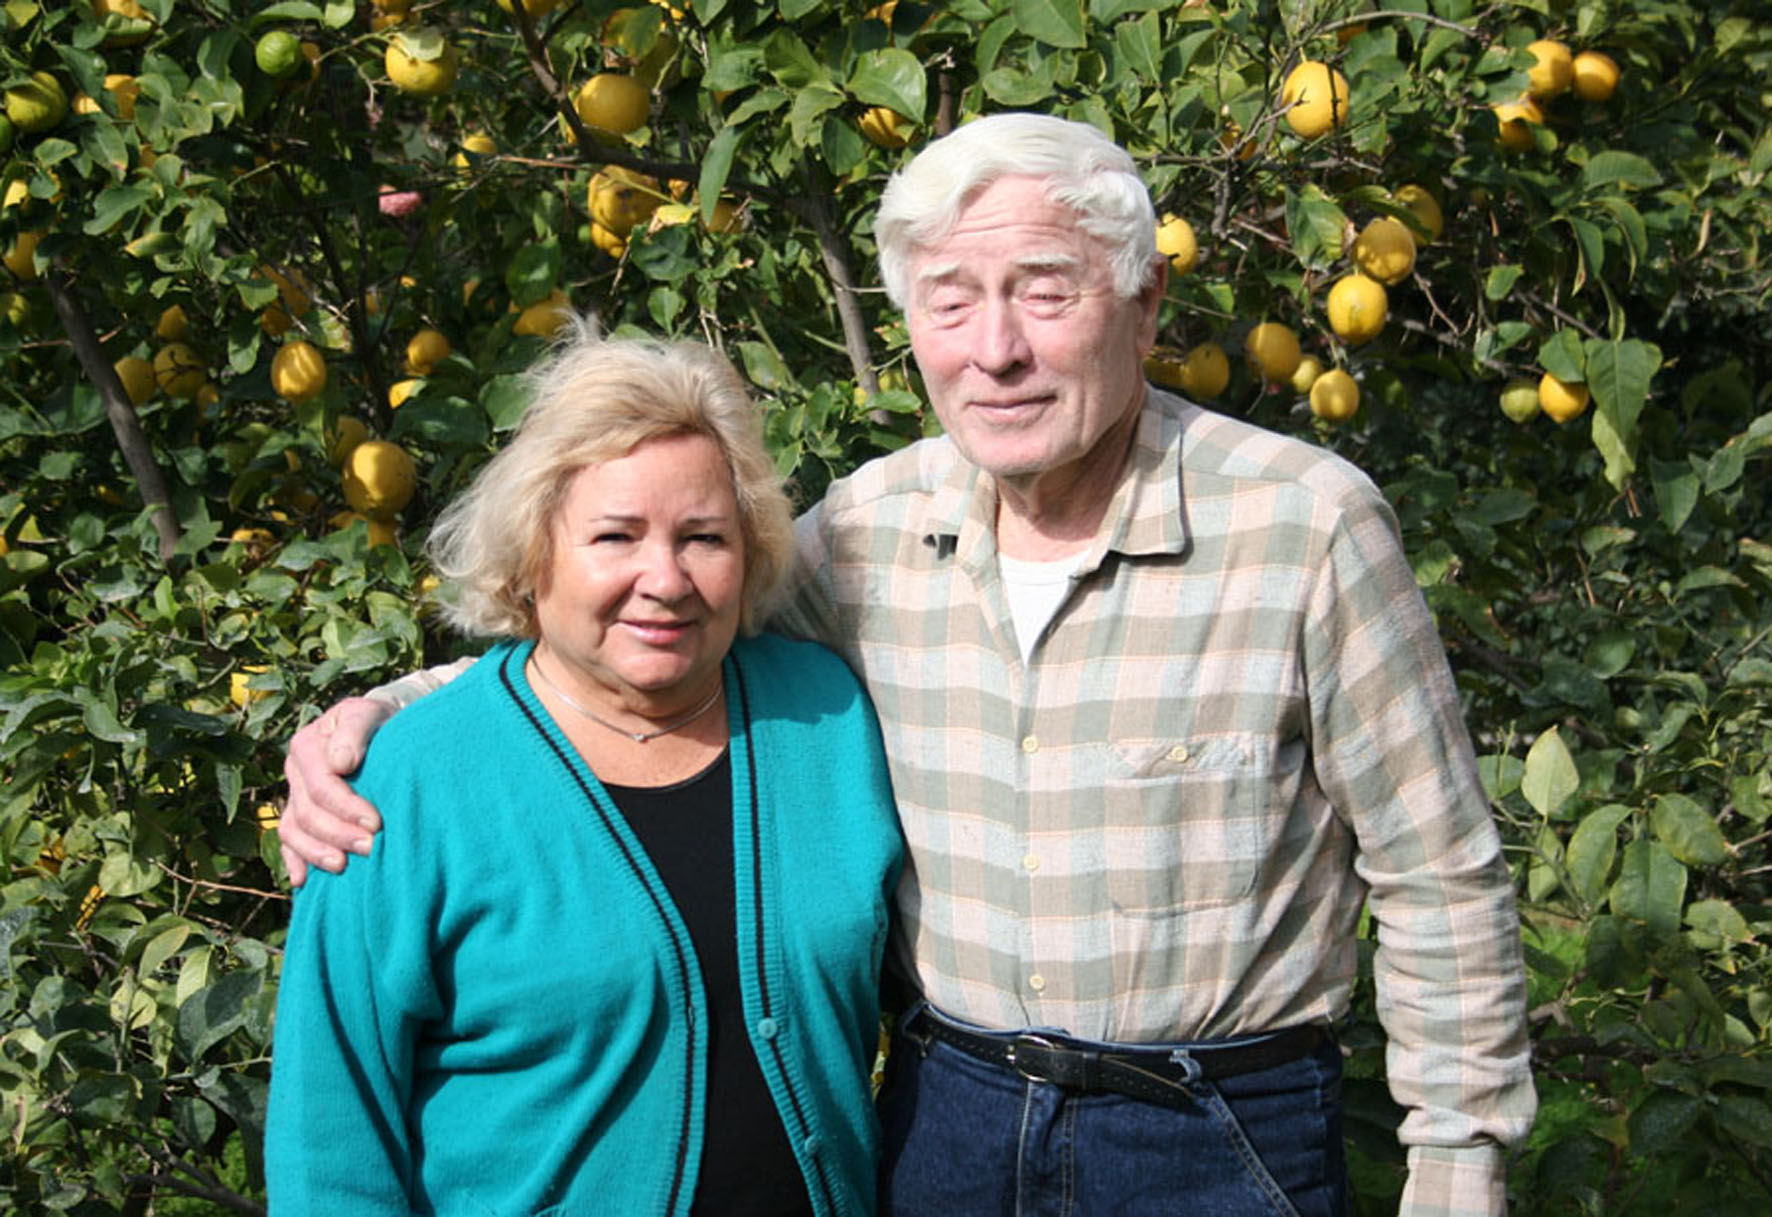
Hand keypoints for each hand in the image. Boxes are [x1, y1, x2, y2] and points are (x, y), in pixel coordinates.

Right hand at [279, 697, 393, 885]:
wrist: (379, 729)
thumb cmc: (377, 722)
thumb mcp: (369, 715)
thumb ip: (356, 732)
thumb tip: (342, 763)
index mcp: (307, 746)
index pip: (322, 785)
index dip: (347, 807)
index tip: (376, 823)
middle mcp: (295, 772)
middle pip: (308, 812)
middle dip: (338, 834)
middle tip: (370, 848)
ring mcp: (294, 794)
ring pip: (293, 830)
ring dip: (316, 852)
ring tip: (343, 867)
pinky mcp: (299, 813)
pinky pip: (288, 841)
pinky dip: (294, 861)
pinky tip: (302, 881)